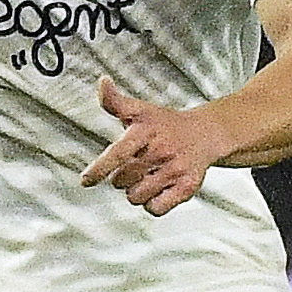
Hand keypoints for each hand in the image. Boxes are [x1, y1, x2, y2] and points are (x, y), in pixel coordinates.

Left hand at [81, 79, 225, 214]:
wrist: (205, 134)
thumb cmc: (166, 124)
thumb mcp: (140, 110)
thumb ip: (114, 101)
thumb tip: (102, 82)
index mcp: (146, 130)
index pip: (118, 153)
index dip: (99, 168)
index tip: (86, 181)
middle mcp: (161, 150)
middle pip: (121, 180)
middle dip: (122, 176)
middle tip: (135, 165)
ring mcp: (175, 170)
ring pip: (136, 197)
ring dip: (136, 190)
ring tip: (147, 175)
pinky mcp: (187, 188)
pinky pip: (156, 209)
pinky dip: (152, 204)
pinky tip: (157, 189)